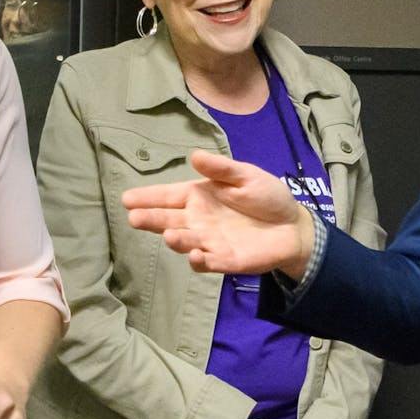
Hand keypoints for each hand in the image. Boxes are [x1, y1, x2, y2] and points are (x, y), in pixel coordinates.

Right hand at [123, 150, 315, 279]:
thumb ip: (220, 169)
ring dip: (176, 240)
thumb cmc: (266, 197)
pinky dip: (200, 261)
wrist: (293, 226)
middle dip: (151, 219)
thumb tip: (194, 156)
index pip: (167, 196)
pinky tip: (196, 255)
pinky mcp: (225, 260)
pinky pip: (208, 262)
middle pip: (168, 220)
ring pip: (185, 242)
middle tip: (134, 218)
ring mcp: (209, 242)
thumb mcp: (245, 175)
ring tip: (169, 235)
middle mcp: (197, 220)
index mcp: (198, 196)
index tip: (126, 198)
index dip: (147, 197)